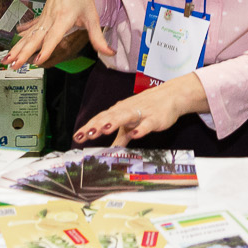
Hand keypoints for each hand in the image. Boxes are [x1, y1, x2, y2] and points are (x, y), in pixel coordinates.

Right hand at [1, 0, 110, 68]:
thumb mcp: (93, 17)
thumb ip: (98, 38)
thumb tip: (110, 53)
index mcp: (64, 18)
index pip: (54, 36)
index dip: (46, 48)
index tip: (38, 60)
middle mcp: (51, 19)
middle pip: (36, 38)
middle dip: (24, 53)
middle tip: (15, 65)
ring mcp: (44, 19)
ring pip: (29, 36)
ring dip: (17, 48)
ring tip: (7, 60)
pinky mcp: (41, 18)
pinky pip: (29, 31)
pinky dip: (19, 40)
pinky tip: (11, 48)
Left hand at [74, 73, 206, 146]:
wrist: (170, 96)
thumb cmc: (147, 109)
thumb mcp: (131, 124)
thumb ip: (119, 138)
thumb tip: (108, 151)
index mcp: (119, 111)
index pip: (101, 119)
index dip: (89, 127)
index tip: (77, 136)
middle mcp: (127, 110)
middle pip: (110, 117)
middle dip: (98, 125)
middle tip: (86, 133)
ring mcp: (141, 113)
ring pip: (126, 117)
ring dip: (115, 122)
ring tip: (104, 129)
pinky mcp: (155, 118)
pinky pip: (147, 124)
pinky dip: (141, 129)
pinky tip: (135, 135)